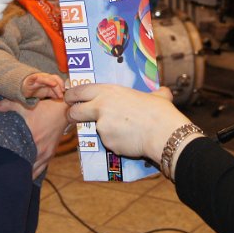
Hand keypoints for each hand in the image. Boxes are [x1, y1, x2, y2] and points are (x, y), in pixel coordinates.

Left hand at [0, 98, 67, 178]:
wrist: (65, 111)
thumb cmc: (45, 108)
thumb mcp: (26, 106)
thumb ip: (8, 105)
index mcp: (32, 140)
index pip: (19, 160)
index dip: (10, 167)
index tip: (1, 171)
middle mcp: (40, 150)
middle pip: (26, 170)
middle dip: (17, 173)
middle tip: (5, 177)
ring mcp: (46, 154)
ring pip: (34, 172)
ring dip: (26, 174)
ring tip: (14, 179)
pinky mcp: (51, 154)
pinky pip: (42, 168)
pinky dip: (34, 172)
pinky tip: (27, 174)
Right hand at [22, 72, 63, 99]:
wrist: (25, 87)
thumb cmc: (37, 89)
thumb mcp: (47, 92)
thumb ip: (54, 93)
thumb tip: (61, 97)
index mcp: (49, 79)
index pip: (57, 79)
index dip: (61, 84)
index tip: (64, 91)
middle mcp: (44, 77)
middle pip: (52, 78)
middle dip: (57, 86)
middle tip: (60, 94)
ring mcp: (37, 77)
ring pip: (44, 78)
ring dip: (49, 80)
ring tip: (54, 84)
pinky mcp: (30, 80)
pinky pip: (33, 77)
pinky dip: (36, 78)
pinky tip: (38, 79)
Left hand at [64, 84, 182, 164]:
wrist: (162, 133)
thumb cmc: (160, 112)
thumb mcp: (157, 96)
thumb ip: (154, 94)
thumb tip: (163, 92)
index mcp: (109, 91)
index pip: (80, 91)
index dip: (72, 95)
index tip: (70, 98)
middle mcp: (101, 107)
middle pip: (74, 111)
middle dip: (71, 115)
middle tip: (75, 117)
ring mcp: (102, 126)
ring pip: (95, 129)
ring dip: (103, 131)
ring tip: (122, 130)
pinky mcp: (107, 142)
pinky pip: (109, 142)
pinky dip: (116, 142)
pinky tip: (129, 140)